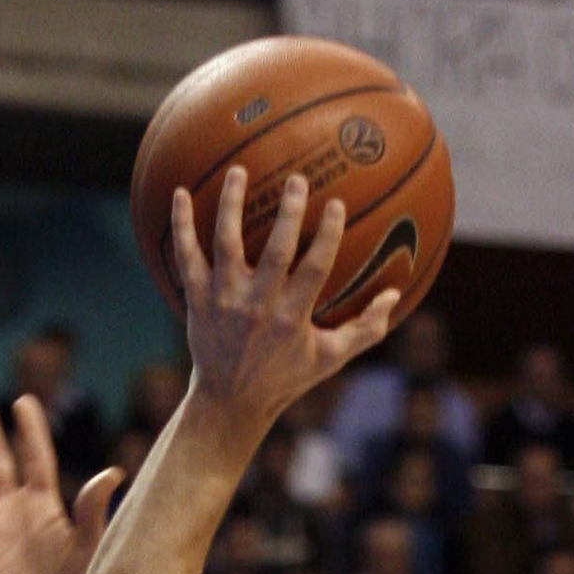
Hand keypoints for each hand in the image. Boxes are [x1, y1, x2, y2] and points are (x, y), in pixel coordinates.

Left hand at [173, 168, 398, 442]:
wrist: (229, 402)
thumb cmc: (285, 377)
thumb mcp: (329, 359)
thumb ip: (365, 329)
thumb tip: (394, 294)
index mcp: (292, 317)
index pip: (315, 268)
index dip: (326, 235)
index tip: (335, 203)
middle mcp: (257, 306)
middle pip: (275, 251)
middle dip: (287, 213)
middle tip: (296, 179)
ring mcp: (223, 301)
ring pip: (226, 245)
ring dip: (231, 206)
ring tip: (239, 171)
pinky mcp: (196, 300)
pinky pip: (186, 257)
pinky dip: (181, 226)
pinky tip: (179, 193)